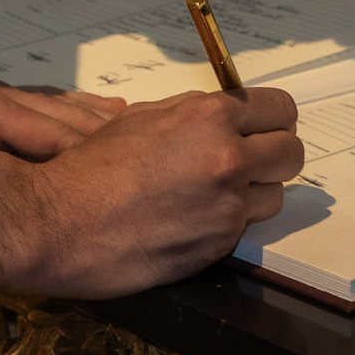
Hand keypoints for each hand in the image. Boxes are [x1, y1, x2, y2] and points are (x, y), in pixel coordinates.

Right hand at [0, 87, 302, 299]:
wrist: (63, 221)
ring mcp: (228, 206)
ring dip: (254, 193)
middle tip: (252, 161)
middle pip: (291, 152)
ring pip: (275, 195)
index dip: (273, 118)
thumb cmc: (92, 165)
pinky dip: (227, 222)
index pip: (279, 109)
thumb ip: (193, 116)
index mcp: (210, 117)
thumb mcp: (143, 118)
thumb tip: (224, 117)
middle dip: (275, 155)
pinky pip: (244, 228)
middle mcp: (228, 158)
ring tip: (216, 194)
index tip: (264, 127)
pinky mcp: (220, 245)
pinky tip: (193, 217)